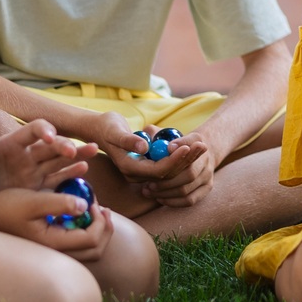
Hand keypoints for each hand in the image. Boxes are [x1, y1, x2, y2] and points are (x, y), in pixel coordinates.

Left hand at [0, 119, 93, 192]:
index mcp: (12, 143)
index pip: (33, 130)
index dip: (43, 130)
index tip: (49, 136)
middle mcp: (27, 154)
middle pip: (51, 144)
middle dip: (63, 144)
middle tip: (73, 150)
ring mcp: (34, 170)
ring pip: (60, 159)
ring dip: (76, 153)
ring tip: (93, 150)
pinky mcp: (36, 186)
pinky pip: (57, 178)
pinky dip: (70, 173)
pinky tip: (84, 170)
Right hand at [0, 186, 109, 260]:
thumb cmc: (7, 205)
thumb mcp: (34, 199)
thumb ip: (59, 203)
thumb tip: (85, 207)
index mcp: (52, 243)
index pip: (90, 239)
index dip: (99, 220)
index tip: (93, 201)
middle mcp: (55, 253)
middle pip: (95, 251)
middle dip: (105, 229)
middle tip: (103, 209)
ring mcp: (53, 251)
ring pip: (89, 251)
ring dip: (98, 231)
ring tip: (96, 211)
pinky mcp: (51, 246)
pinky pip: (78, 246)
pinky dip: (87, 232)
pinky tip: (81, 215)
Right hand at [92, 111, 213, 206]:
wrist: (99, 130)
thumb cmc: (106, 127)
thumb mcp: (115, 131)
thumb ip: (128, 140)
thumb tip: (144, 148)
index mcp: (130, 168)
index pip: (158, 171)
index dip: (174, 161)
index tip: (187, 147)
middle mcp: (137, 173)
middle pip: (167, 173)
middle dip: (185, 160)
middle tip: (202, 145)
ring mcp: (143, 170)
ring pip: (169, 170)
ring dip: (186, 159)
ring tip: (202, 145)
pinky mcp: (147, 164)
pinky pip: (167, 164)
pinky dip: (179, 156)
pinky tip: (192, 146)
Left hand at [139, 129, 218, 208]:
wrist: (196, 153)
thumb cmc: (174, 144)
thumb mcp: (167, 134)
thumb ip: (159, 135)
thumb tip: (167, 147)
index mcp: (197, 141)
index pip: (190, 145)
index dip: (177, 153)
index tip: (159, 160)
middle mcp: (206, 158)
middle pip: (188, 174)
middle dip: (165, 181)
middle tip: (147, 183)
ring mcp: (208, 175)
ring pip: (186, 190)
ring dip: (165, 193)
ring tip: (148, 191)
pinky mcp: (207, 188)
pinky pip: (189, 200)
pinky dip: (173, 202)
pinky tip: (159, 198)